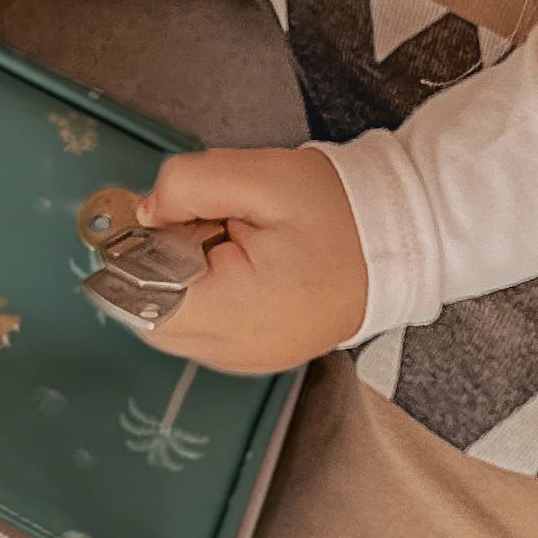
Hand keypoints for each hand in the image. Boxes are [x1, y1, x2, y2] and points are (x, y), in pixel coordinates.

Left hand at [135, 145, 368, 373]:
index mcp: (234, 311)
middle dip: (160, 263)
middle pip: (147, 310)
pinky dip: (203, 296)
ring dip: (180, 280)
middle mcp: (233, 351)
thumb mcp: (262, 176)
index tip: (176, 217)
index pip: (138, 294)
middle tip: (210, 227)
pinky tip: (240, 267)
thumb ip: (189, 184)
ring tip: (229, 246)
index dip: (142, 248)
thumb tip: (144, 211)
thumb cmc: (338, 212)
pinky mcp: (252, 357)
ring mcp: (243, 361)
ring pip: (169, 322)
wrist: (399, 244)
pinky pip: (200, 330)